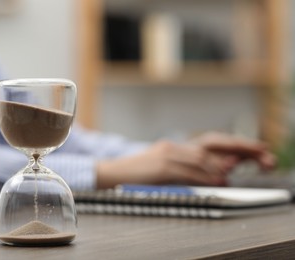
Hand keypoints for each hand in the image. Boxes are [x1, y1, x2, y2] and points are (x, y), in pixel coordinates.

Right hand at [96, 132, 275, 188]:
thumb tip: (216, 173)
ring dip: (221, 167)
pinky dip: (206, 177)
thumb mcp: (165, 169)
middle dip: (237, 146)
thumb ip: (189, 169)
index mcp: (176, 147)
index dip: (232, 144)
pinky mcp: (162, 167)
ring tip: (235, 173)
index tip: (253, 148)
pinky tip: (217, 180)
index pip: (209, 143)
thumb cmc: (138, 174)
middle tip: (259, 151)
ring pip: (202, 158)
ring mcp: (168, 155)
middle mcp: (174, 147)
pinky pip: (189, 171)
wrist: (113, 173)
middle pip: (211, 144)